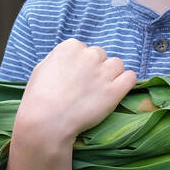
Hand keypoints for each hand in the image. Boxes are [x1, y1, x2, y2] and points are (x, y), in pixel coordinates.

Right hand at [16, 39, 137, 144]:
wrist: (46, 122)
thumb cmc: (39, 98)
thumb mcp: (42, 68)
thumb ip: (60, 59)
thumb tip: (71, 60)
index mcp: (70, 47)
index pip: (84, 49)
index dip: (80, 64)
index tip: (75, 77)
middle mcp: (89, 55)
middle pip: (101, 55)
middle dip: (96, 68)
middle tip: (86, 86)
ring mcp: (103, 73)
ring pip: (117, 64)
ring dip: (111, 74)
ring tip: (100, 90)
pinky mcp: (114, 91)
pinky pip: (130, 77)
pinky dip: (125, 83)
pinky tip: (116, 91)